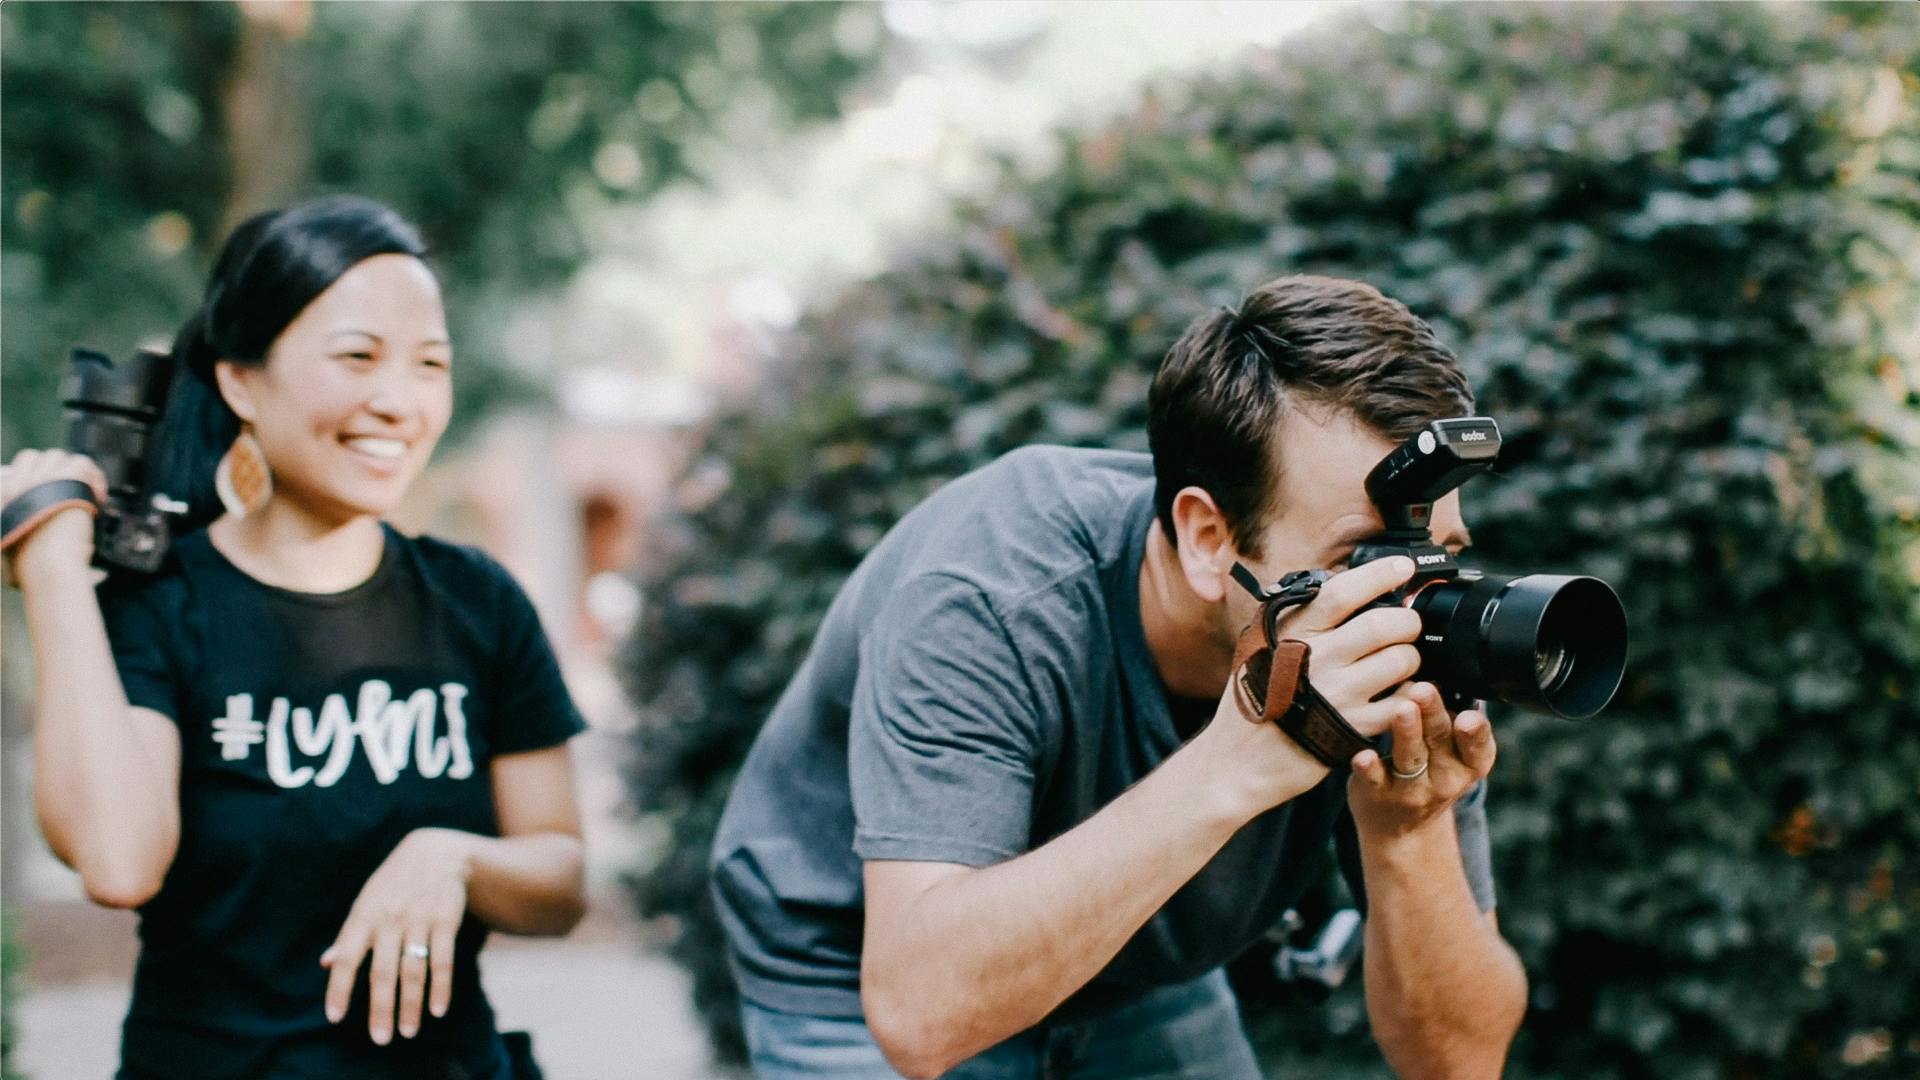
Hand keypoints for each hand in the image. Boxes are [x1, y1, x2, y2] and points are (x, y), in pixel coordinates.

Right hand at [1, 449, 105, 586]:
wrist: (46, 565)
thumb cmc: (29, 570)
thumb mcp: (9, 562)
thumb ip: (13, 558)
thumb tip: (18, 574)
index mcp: (2, 497)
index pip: (13, 472)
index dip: (30, 479)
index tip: (48, 496)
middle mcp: (18, 483)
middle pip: (33, 458)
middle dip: (50, 471)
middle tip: (69, 491)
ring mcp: (41, 477)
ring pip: (57, 456)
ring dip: (72, 471)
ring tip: (87, 493)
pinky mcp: (65, 476)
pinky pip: (81, 462)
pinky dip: (92, 475)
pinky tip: (98, 496)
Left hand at [322, 827, 473, 1044]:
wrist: (436, 853)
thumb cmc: (393, 885)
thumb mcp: (366, 903)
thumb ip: (348, 935)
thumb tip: (325, 963)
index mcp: (364, 917)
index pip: (346, 957)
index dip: (339, 988)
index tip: (335, 1017)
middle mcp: (390, 919)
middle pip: (383, 971)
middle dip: (381, 1008)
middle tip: (381, 1039)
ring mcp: (419, 919)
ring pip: (414, 969)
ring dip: (411, 1004)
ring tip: (408, 1031)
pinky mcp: (446, 920)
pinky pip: (443, 959)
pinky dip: (441, 987)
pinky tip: (437, 1009)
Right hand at [1263, 556, 1425, 736]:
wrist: (1239, 759)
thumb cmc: (1255, 698)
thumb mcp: (1263, 646)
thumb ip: (1300, 617)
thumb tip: (1342, 584)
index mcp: (1293, 632)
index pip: (1342, 592)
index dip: (1379, 574)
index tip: (1403, 566)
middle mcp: (1316, 659)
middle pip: (1384, 625)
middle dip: (1407, 621)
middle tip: (1407, 625)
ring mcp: (1337, 695)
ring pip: (1401, 661)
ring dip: (1411, 658)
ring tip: (1402, 662)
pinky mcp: (1353, 728)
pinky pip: (1402, 702)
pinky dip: (1411, 694)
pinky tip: (1400, 693)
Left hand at [1348, 681, 1496, 841]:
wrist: (1400, 830)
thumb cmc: (1428, 771)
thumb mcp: (1452, 753)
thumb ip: (1451, 719)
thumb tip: (1450, 665)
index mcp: (1468, 763)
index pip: (1478, 747)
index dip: (1475, 733)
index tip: (1468, 716)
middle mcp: (1444, 777)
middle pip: (1440, 740)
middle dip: (1434, 714)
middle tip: (1424, 689)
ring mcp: (1410, 789)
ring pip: (1410, 757)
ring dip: (1406, 733)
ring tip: (1401, 709)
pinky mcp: (1378, 794)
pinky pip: (1374, 780)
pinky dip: (1369, 768)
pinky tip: (1363, 755)